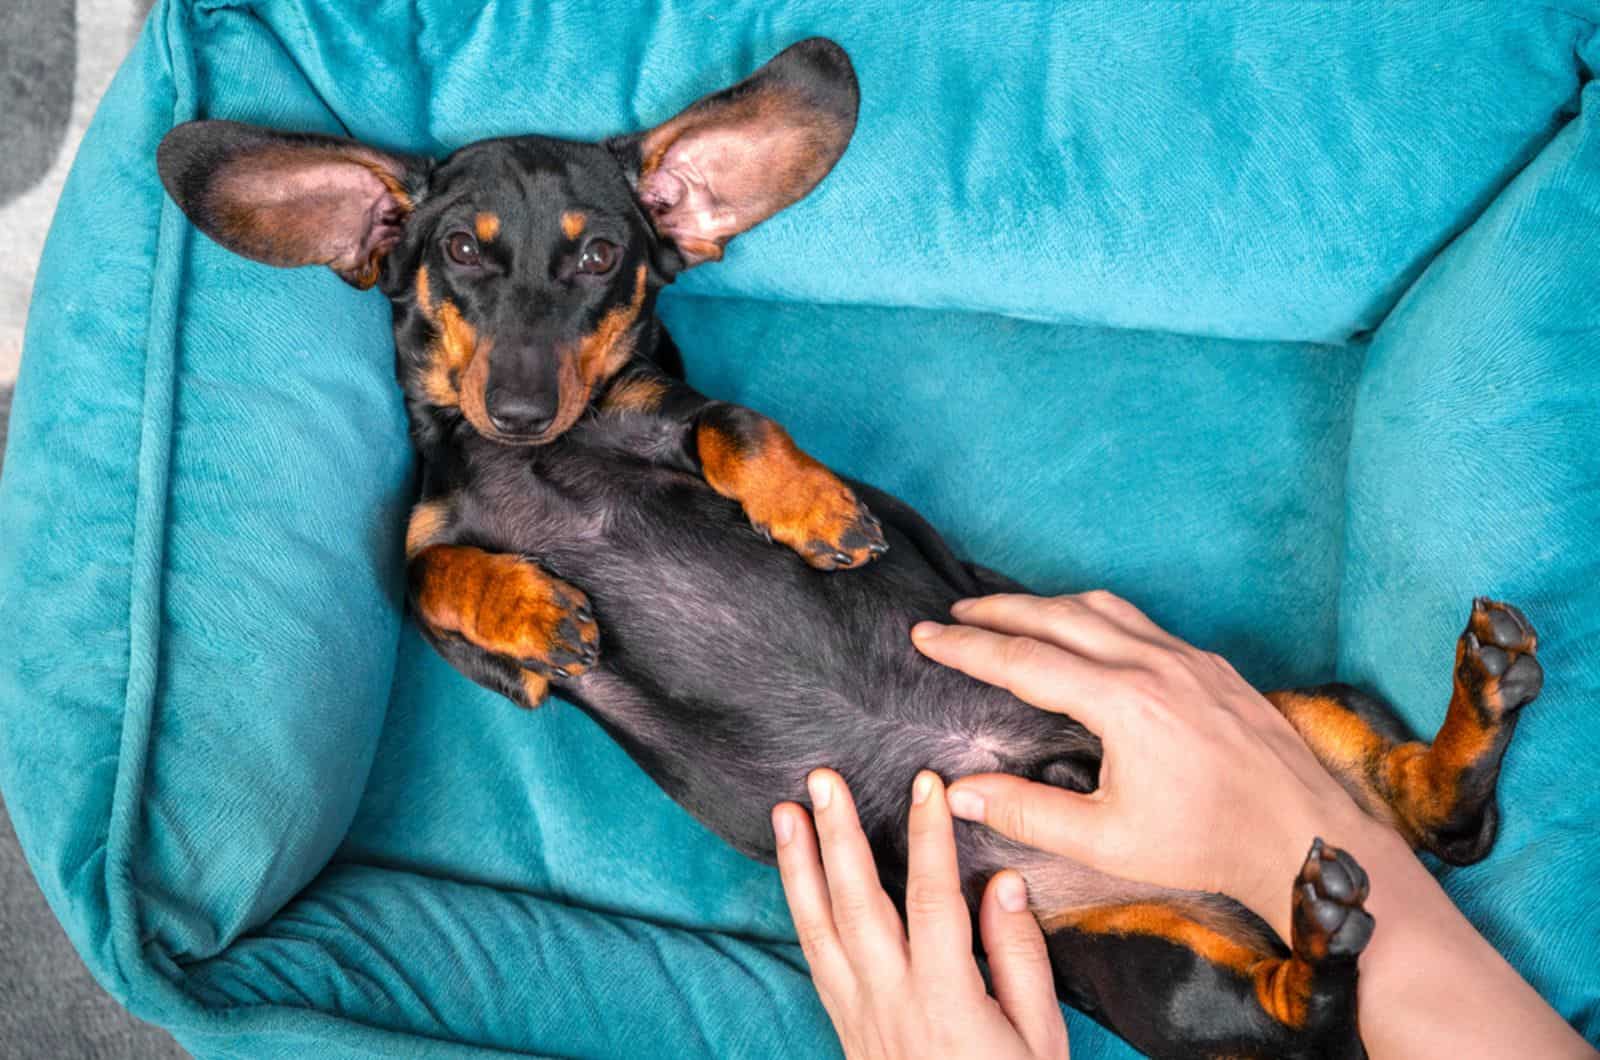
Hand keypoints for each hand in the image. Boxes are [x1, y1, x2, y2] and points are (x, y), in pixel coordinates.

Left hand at [772, 768, 1068, 1059]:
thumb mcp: (1040, 1039)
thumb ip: (1020, 958)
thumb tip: (1004, 884)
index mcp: (946, 998)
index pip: (931, 899)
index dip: (927, 837)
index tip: (926, 784)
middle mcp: (891, 999)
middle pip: (856, 902)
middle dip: (837, 834)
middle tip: (822, 778)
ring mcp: (859, 1013)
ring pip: (819, 927)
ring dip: (800, 865)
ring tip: (785, 812)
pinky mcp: (845, 1024)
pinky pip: (815, 957)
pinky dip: (801, 909)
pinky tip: (797, 878)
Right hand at [911, 590, 1382, 940]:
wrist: (1303, 836)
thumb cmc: (1206, 844)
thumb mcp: (1106, 841)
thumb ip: (1026, 812)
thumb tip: (958, 793)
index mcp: (1123, 702)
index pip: (1023, 660)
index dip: (966, 646)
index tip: (924, 636)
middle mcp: (1153, 664)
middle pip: (1057, 616)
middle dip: (997, 611)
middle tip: (952, 613)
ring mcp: (1186, 658)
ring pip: (1101, 608)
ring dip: (1046, 605)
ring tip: (1007, 613)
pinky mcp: (1210, 665)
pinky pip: (1138, 621)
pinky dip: (1092, 616)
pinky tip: (1081, 632)